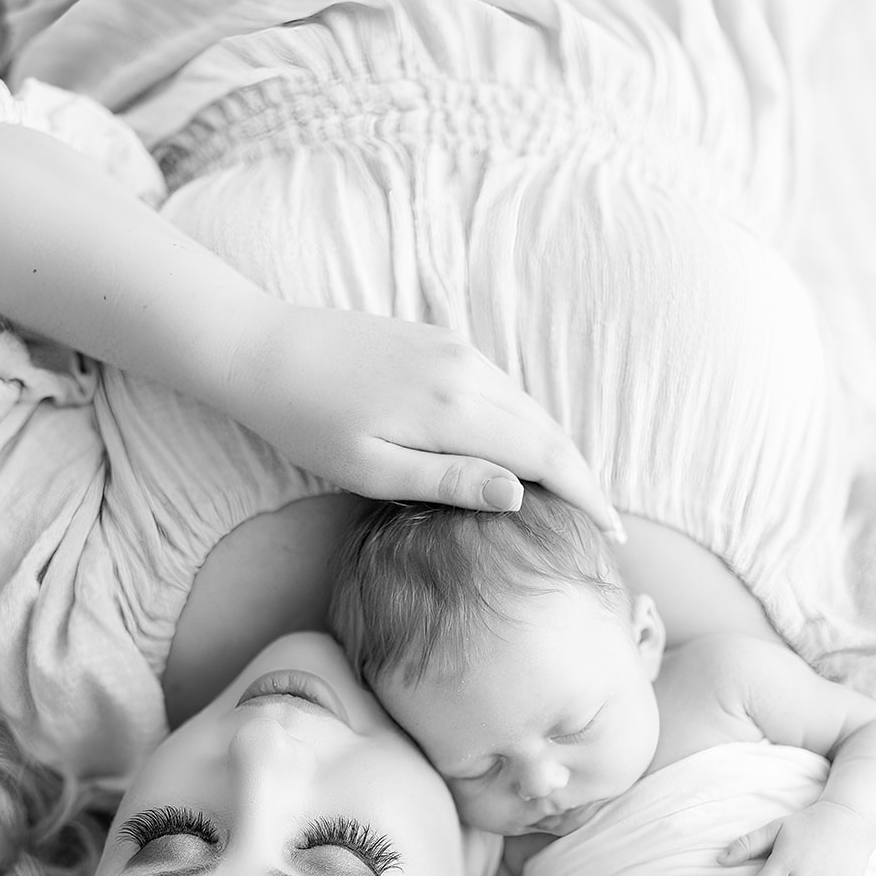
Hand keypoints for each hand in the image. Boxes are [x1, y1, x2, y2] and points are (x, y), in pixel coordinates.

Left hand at [234, 304, 619, 535]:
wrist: (263, 350)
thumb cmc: (308, 423)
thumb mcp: (374, 469)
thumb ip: (450, 481)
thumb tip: (521, 495)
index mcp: (456, 408)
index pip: (547, 457)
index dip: (586, 496)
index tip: (611, 534)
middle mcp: (469, 371)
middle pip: (549, 430)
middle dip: (582, 477)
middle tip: (604, 525)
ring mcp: (456, 350)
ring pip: (530, 407)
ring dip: (557, 451)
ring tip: (573, 497)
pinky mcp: (441, 341)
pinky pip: (503, 389)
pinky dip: (527, 424)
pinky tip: (523, 453)